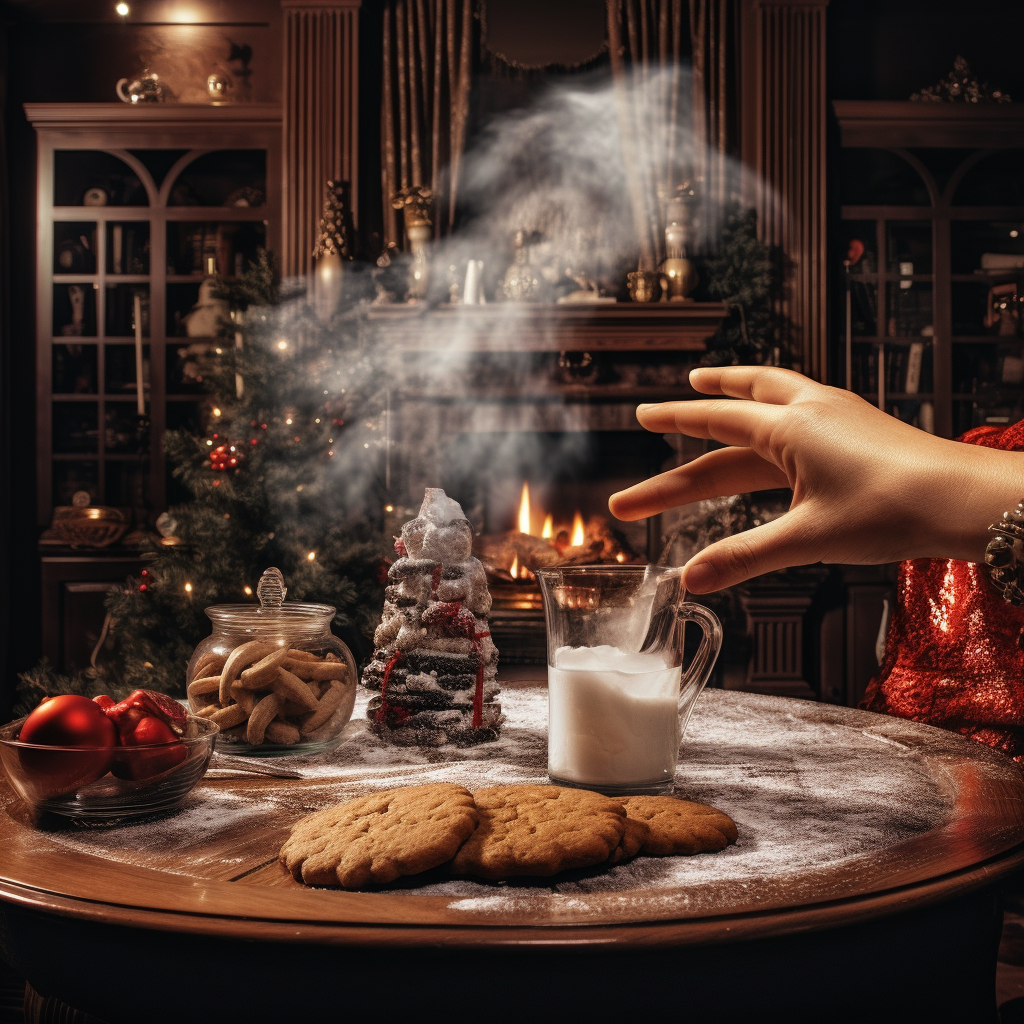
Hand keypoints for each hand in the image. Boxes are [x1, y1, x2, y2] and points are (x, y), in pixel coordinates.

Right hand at [608, 367, 1023, 592]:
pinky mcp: (857, 429)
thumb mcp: (808, 538)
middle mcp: (810, 411)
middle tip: (662, 412)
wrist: (966, 500)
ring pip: (773, 396)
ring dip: (737, 395)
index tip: (642, 416)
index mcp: (790, 428)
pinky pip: (801, 410)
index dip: (674, 421)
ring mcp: (837, 416)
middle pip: (739, 400)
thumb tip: (691, 579)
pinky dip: (772, 412)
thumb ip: (743, 557)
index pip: (715, 420)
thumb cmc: (895, 509)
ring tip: (714, 391)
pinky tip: (778, 426)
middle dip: (696, 407)